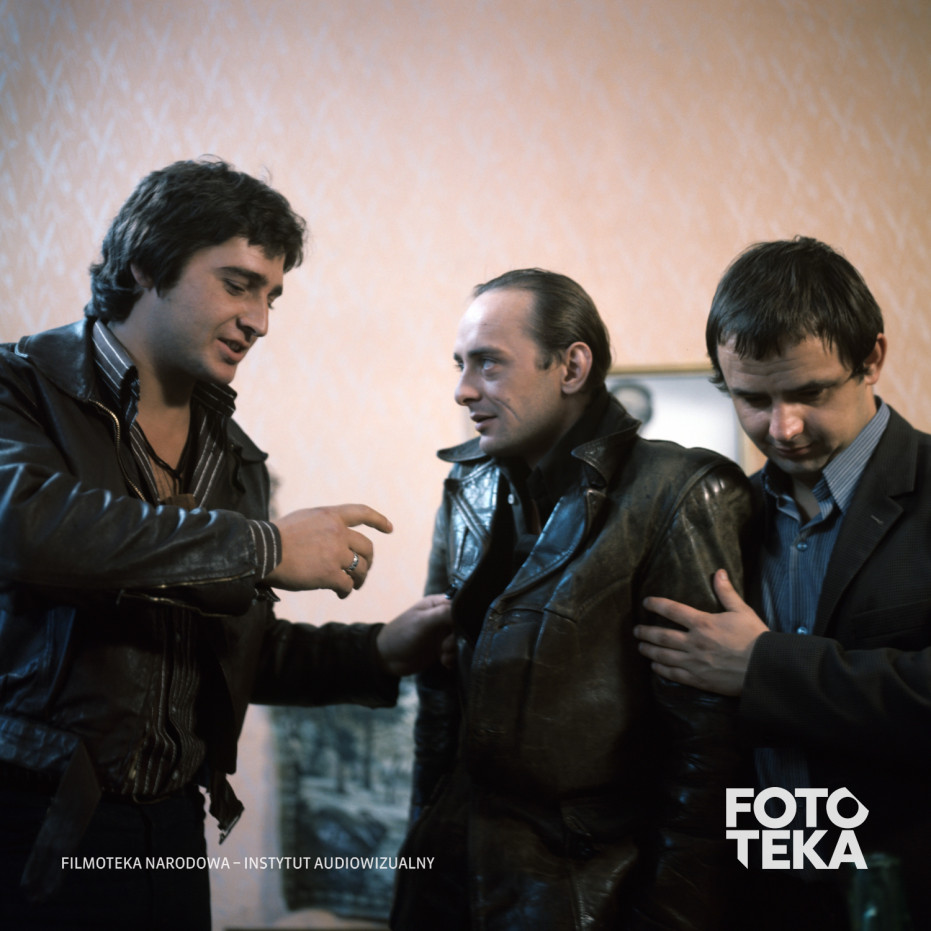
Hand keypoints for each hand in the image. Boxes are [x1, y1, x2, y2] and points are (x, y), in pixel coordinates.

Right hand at [265, 504, 391, 596]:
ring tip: (353, 586)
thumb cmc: (275, 537)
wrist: (262, 551)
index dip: (378, 520)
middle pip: (367, 547)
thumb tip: (334, 538)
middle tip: (363, 571)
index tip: (390, 529)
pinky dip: (346, 592)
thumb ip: (322, 525)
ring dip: (360, 579)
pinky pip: (347, 585)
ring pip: (361, 568)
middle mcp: (338, 532)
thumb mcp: (302, 519)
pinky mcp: (330, 574)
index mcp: (330, 516)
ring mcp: (336, 553)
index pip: (362, 513)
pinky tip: (341, 595)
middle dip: (368, 561)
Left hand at [376, 595, 454, 676]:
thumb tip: (465, 611)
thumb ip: (443, 614)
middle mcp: (441, 617)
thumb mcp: (422, 622)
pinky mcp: (440, 649)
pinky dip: (452, 658)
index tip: (457, 629)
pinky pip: (455, 652)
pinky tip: (444, 662)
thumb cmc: (401, 634)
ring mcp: (441, 634)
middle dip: (457, 637)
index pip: (460, 604)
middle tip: (446, 646)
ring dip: (454, 650)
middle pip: (462, 624)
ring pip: (459, 640)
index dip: (462, 616)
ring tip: (443, 655)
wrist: (386, 659)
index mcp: (437, 604)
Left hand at [634, 569, 766, 695]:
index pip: (672, 610)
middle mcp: (694, 642)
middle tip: (636, 630)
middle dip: (646, 632)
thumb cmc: (755, 637)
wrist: (765, 668)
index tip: (646, 603)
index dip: (656, 605)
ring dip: (649, 650)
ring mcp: (694, 662)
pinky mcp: (698, 679)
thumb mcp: (742, 611)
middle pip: (662, 636)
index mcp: (702, 623)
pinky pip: (674, 674)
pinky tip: (655, 667)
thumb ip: (726, 592)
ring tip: (640, 647)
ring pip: (663, 656)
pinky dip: (661, 670)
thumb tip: (719, 572)